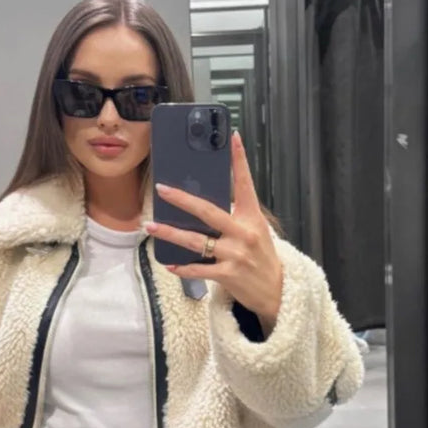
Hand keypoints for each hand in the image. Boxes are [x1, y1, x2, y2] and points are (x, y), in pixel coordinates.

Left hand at [144, 131, 283, 326]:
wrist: (276, 290)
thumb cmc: (261, 256)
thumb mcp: (255, 230)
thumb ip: (235, 216)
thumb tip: (202, 204)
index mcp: (252, 217)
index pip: (245, 183)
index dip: (239, 159)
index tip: (231, 136)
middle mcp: (243, 233)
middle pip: (208, 211)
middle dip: (182, 199)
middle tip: (162, 189)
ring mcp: (235, 254)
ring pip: (196, 241)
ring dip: (170, 233)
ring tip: (150, 226)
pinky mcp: (228, 274)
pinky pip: (199, 269)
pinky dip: (183, 268)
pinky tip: (169, 265)